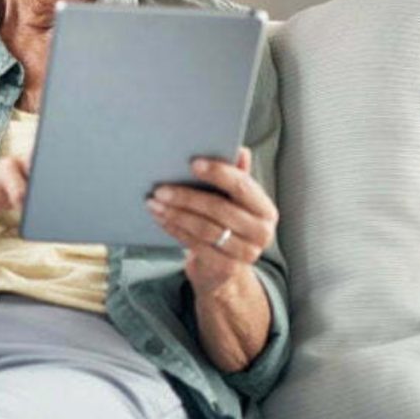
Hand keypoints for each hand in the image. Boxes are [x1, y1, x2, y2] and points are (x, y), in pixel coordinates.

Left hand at [146, 146, 278, 297]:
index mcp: (265, 209)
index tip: (193, 164)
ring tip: (154, 202)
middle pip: (219, 209)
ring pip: (205, 229)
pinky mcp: (226, 268)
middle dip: (187, 197)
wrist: (226, 266)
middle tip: (161, 188)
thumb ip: (237, 175)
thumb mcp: (235, 199)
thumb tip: (240, 150)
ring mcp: (246, 253)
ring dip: (175, 214)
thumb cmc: (228, 222)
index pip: (242, 185)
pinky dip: (175, 230)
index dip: (218, 173)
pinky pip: (196, 246)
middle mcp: (261, 233)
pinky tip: (161, 218)